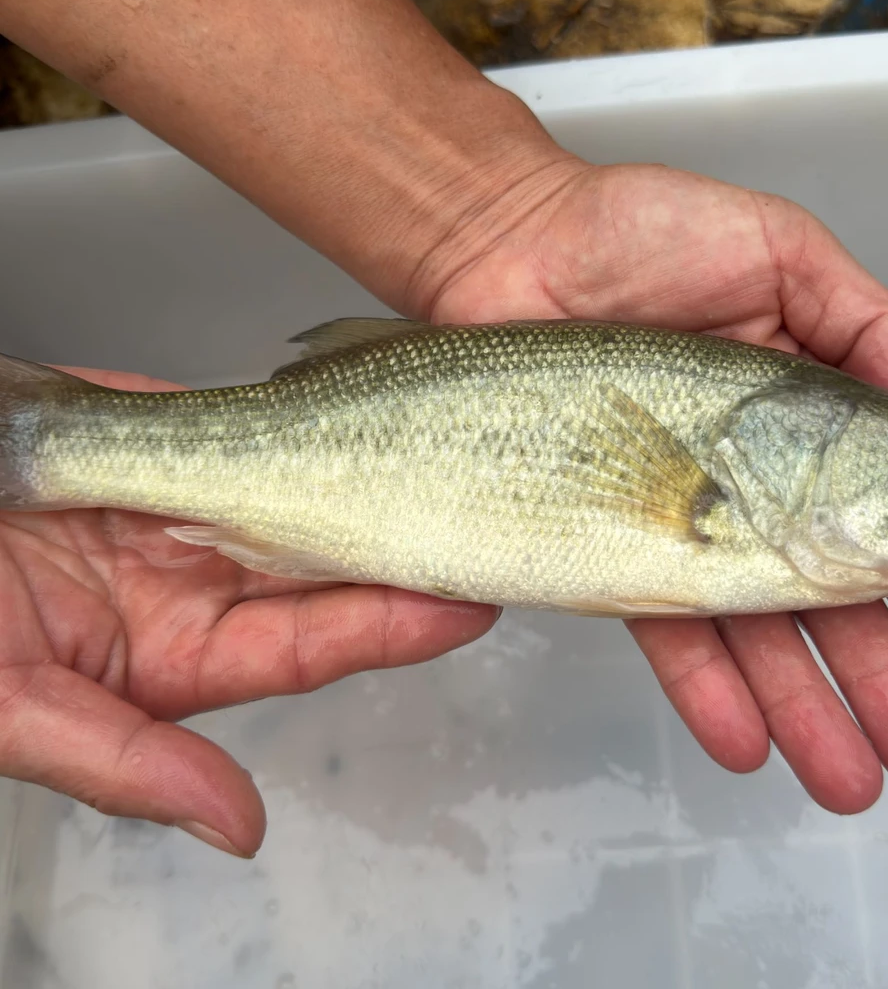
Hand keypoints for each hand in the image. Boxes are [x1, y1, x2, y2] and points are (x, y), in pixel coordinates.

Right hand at [0, 365, 497, 855]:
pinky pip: (260, 423)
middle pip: (322, 568)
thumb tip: (234, 827)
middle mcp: (193, 581)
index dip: (389, 626)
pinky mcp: (174, 430)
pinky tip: (377, 413)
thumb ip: (123, 763)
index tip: (466, 604)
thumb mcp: (12, 704)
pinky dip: (312, 419)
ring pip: (304, 490)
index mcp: (171, 654)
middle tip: (487, 523)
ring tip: (455, 468)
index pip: (308, 644)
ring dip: (374, 481)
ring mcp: (190, 501)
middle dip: (402, 548)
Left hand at [413, 161, 887, 812]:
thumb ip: (867, 326)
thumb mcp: (781, 251)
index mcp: (804, 412)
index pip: (881, 517)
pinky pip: (659, 615)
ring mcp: (678, 508)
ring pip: (748, 624)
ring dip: (802, 703)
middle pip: (822, 590)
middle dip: (879, 675)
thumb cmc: (634, 231)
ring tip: (848, 772)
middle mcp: (746, 472)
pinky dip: (704, 680)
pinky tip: (744, 734)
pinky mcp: (608, 530)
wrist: (508, 248)